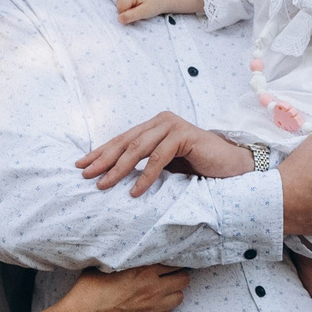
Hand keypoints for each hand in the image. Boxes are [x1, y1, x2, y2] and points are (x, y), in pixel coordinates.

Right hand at [51, 264, 191, 311]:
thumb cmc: (89, 291)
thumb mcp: (105, 266)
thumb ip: (123, 258)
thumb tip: (127, 250)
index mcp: (144, 271)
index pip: (174, 262)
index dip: (173, 260)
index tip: (170, 259)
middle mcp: (153, 289)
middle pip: (183, 280)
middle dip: (178, 275)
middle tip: (169, 274)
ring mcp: (153, 308)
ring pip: (179, 298)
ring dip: (173, 292)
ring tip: (162, 289)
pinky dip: (164, 309)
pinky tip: (153, 305)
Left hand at [78, 111, 255, 197]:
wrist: (230, 165)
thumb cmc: (197, 165)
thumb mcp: (165, 163)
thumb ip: (144, 162)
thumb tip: (113, 175)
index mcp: (154, 125)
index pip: (122, 139)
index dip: (101, 152)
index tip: (81, 165)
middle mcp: (161, 121)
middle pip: (126, 142)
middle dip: (103, 160)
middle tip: (86, 174)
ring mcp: (172, 126)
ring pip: (138, 149)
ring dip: (119, 169)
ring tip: (103, 185)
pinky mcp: (184, 135)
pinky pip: (159, 158)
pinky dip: (145, 176)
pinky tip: (135, 191)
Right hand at [116, 0, 172, 24]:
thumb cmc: (154, 6)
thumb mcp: (144, 13)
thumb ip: (131, 16)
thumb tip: (119, 19)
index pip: (120, 7)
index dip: (127, 14)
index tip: (137, 13)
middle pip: (119, 3)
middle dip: (127, 10)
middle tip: (138, 10)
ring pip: (120, 2)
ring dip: (127, 7)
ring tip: (138, 7)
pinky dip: (128, 4)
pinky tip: (137, 4)